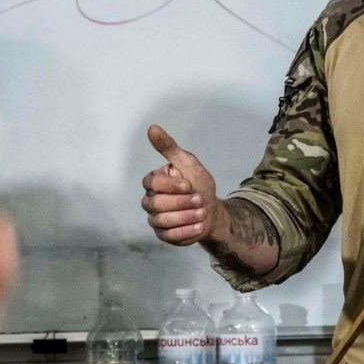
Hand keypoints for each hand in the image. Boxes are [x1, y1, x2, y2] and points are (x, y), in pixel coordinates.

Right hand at [142, 125, 224, 245]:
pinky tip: (199, 225)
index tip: (189, 184)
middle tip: (199, 199)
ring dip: (186, 216)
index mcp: (154, 182)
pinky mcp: (163, 235)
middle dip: (182, 202)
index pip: (152, 182)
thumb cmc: (199, 184)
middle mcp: (150, 200)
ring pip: (162, 220)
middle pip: (157, 203)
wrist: (212, 210)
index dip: (171, 185)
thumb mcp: (188, 163)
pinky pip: (169, 236)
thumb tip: (152, 127)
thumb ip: (169, 147)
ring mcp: (155, 219)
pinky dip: (186, 231)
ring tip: (202, 213)